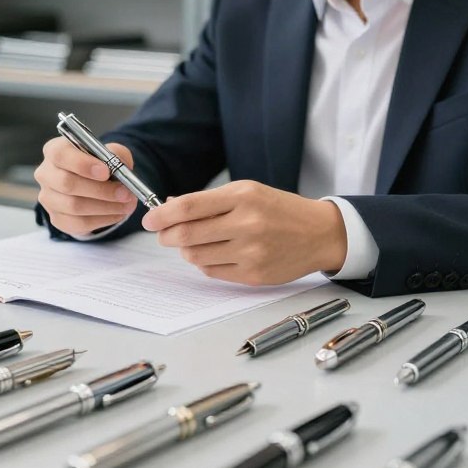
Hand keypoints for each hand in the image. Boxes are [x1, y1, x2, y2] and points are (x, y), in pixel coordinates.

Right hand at [35, 136, 138, 236]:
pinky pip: (78, 223)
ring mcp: (48, 198)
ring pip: (74, 206)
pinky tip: (117, 213)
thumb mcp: (110, 152)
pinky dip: (102, 220)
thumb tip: (121, 168)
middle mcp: (46, 174)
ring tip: (126, 204)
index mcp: (55, 151)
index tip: (106, 172)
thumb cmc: (99, 164)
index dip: (82, 164)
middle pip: (66, 183)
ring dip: (105, 207)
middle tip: (125, 193)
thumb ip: (117, 155)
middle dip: (100, 190)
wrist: (93, 184)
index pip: (60, 155)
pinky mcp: (57, 218)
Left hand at [141, 180, 347, 285]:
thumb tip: (168, 205)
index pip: (188, 207)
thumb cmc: (279, 209)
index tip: (149, 220)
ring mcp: (251, 252)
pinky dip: (205, 263)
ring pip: (196, 256)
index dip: (161, 215)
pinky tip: (215, 253)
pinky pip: (212, 272)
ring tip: (196, 242)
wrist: (319, 234)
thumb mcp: (247, 192)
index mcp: (243, 197)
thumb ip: (208, 201)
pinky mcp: (254, 275)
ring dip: (186, 250)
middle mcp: (247, 224)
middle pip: (186, 234)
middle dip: (167, 235)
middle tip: (164, 235)